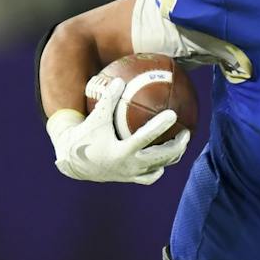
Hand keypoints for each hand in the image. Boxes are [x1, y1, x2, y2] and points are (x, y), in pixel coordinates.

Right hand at [47, 78, 190, 184]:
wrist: (73, 163)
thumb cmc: (85, 136)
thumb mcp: (96, 118)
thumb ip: (108, 100)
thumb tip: (120, 80)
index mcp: (121, 151)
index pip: (146, 137)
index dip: (160, 126)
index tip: (173, 114)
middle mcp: (129, 165)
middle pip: (161, 157)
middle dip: (177, 146)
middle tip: (186, 132)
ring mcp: (131, 174)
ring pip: (159, 167)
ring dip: (172, 156)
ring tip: (182, 144)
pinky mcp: (130, 179)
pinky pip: (150, 176)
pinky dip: (159, 168)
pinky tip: (164, 160)